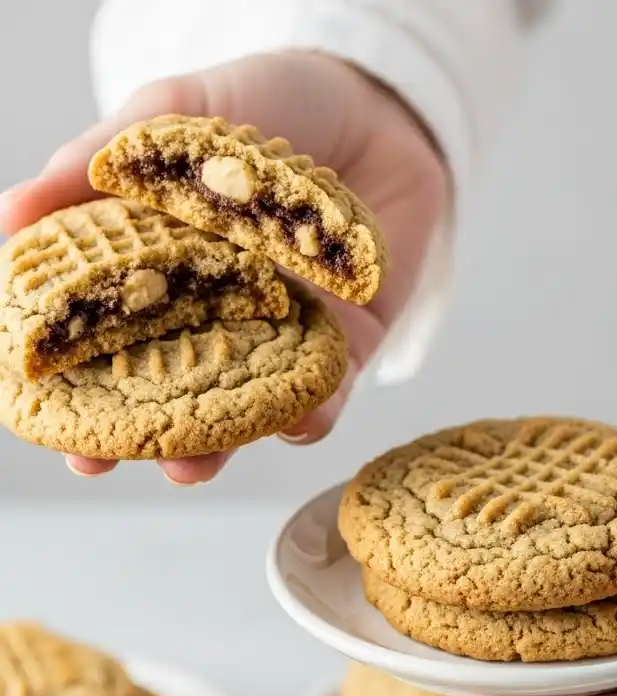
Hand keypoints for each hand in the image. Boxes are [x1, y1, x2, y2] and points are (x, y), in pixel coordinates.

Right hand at [0, 53, 445, 483]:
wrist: (372, 101)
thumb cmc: (262, 107)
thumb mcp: (168, 117)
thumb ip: (94, 164)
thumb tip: (10, 213)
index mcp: (155, 276)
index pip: (100, 343)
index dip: (70, 383)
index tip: (40, 417)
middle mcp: (210, 322)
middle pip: (161, 397)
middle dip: (128, 435)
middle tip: (96, 459)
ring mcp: (275, 342)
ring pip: (237, 414)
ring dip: (212, 447)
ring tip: (188, 465)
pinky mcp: (342, 350)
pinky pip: (323, 396)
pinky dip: (311, 414)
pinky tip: (296, 419)